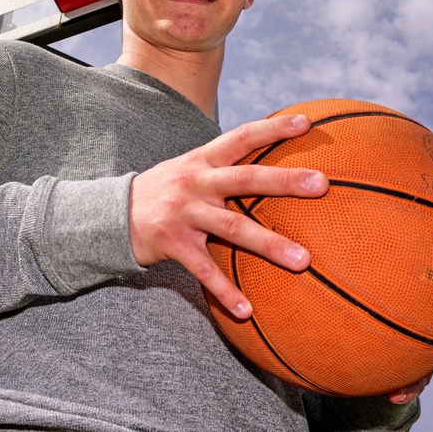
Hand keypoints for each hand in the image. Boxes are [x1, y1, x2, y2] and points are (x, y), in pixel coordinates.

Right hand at [129, 114, 328, 318]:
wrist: (110, 215)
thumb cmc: (166, 192)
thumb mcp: (190, 169)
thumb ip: (225, 166)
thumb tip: (272, 162)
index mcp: (202, 161)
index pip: (241, 137)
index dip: (272, 129)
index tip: (306, 123)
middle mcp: (195, 183)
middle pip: (245, 178)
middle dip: (284, 180)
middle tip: (322, 183)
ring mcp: (184, 213)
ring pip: (232, 227)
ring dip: (269, 244)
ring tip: (303, 261)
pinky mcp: (172, 244)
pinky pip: (204, 270)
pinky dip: (226, 291)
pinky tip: (247, 310)